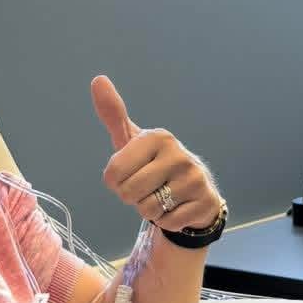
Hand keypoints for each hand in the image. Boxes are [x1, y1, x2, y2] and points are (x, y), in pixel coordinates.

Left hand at [91, 76, 220, 232]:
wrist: (193, 191)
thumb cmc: (153, 164)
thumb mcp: (131, 141)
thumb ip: (113, 114)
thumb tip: (98, 79)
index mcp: (157, 137)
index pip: (114, 173)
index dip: (116, 182)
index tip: (130, 173)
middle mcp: (178, 154)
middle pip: (129, 193)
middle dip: (132, 197)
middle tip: (146, 188)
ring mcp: (194, 178)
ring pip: (148, 210)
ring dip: (149, 210)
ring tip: (162, 196)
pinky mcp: (205, 202)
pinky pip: (168, 222)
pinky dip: (167, 221)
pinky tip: (177, 206)